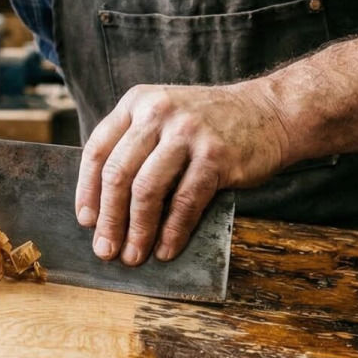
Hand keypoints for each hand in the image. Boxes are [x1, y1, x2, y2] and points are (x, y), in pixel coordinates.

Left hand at [75, 81, 289, 265]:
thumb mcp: (166, 116)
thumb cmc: (211, 124)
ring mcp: (188, 133)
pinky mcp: (215, 156)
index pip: (98, 149)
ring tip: (133, 255)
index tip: (86, 220)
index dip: (88, 190)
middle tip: (105, 248)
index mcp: (138, 102)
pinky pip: (184, 203)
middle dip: (109, 219)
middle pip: (118, 173)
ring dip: (137, 231)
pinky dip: (172, 232)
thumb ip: (136, 145)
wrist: (271, 112)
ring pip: (147, 191)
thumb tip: (105, 203)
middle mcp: (158, 112)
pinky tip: (165, 250)